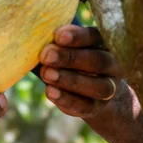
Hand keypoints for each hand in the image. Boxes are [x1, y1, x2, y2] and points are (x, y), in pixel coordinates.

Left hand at [38, 25, 142, 142]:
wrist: (94, 92)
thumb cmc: (72, 61)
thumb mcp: (67, 48)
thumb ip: (55, 43)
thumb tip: (30, 36)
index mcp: (104, 44)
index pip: (95, 37)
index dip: (78, 36)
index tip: (58, 35)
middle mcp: (112, 65)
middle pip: (98, 60)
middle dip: (70, 58)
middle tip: (46, 55)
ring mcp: (109, 88)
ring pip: (97, 86)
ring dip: (70, 80)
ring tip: (46, 74)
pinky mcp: (98, 107)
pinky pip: (86, 106)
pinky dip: (67, 100)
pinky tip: (50, 92)